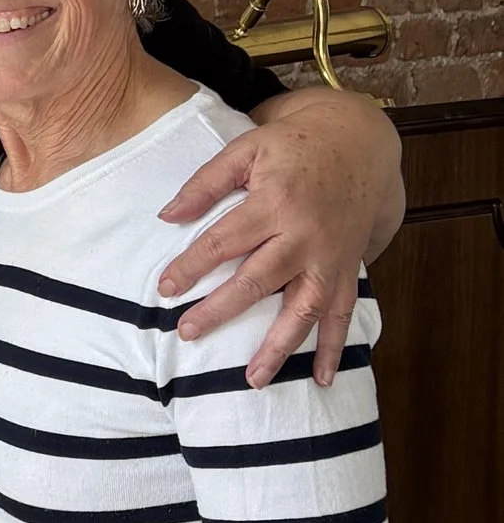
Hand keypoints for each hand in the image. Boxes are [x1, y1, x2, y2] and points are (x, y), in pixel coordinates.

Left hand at [156, 90, 401, 385]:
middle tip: (187, 333)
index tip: (164, 290)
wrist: (358, 143)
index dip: (191, 268)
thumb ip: (206, 182)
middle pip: (258, 282)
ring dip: (279, 347)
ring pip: (304, 310)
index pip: (223, 242)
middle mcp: (305, 236)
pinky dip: (333, 348)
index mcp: (275, 203)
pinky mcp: (348, 270)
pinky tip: (320, 378)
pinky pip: (341, 315)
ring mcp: (331, 258)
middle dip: (221, 310)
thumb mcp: (246, 149)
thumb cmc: (293, 146)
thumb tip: (167, 217)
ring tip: (254, 379)